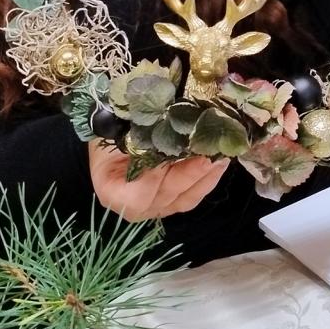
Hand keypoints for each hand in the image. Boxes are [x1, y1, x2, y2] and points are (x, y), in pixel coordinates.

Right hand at [88, 139, 229, 220]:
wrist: (110, 139)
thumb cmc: (108, 135)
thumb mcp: (113, 133)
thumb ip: (132, 134)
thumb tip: (159, 121)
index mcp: (113, 193)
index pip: (137, 196)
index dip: (154, 179)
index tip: (168, 156)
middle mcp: (136, 207)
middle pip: (167, 196)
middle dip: (191, 174)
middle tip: (208, 153)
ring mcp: (157, 206)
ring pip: (186, 198)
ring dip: (206, 177)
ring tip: (221, 156)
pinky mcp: (174, 201)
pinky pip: (193, 194)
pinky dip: (208, 178)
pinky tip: (219, 162)